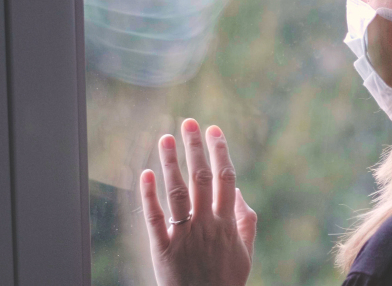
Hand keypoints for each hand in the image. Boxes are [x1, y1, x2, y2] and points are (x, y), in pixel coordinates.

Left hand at [140, 119, 256, 285]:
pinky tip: (145, 173)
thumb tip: (238, 190)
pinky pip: (155, 218)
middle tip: (189, 122)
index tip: (213, 130)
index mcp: (227, 224)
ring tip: (165, 138)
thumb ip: (246, 221)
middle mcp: (206, 225)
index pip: (225, 178)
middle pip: (201, 178)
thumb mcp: (245, 253)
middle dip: (195, 147)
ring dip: (170, 162)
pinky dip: (149, 195)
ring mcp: (184, 236)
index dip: (220, 151)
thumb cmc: (225, 281)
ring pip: (177, 192)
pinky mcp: (163, 249)